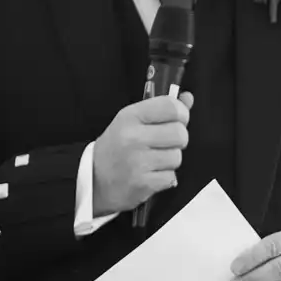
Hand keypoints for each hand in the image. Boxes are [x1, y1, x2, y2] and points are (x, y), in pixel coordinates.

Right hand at [91, 91, 192, 216]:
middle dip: (177, 140)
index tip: (177, 120)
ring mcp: (137, 162)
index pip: (171, 106)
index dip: (181, 113)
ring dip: (170, 161)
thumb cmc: (117, 148)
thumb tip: (188, 98)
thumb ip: (161, 109)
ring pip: (177, 157)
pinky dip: (164, 178)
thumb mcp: (132, 121)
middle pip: (180, 133)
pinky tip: (149, 174)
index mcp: (130, 117)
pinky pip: (171, 177)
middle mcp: (132, 137)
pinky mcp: (142, 183)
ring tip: (152, 161)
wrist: (93, 180)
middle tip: (163, 144)